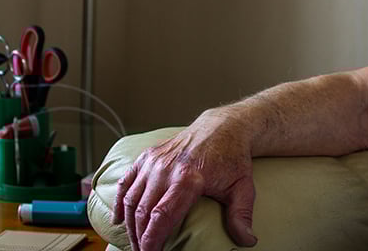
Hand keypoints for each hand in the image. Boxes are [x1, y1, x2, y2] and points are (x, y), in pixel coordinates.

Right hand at [112, 112, 257, 250]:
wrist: (223, 127)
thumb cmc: (232, 158)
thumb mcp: (242, 187)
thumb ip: (241, 216)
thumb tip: (248, 240)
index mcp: (189, 178)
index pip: (161, 216)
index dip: (152, 240)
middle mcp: (167, 169)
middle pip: (142, 211)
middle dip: (139, 238)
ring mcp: (155, 161)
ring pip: (132, 198)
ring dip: (130, 224)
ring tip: (136, 243)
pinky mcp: (148, 156)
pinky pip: (127, 181)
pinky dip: (119, 200)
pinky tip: (119, 219)